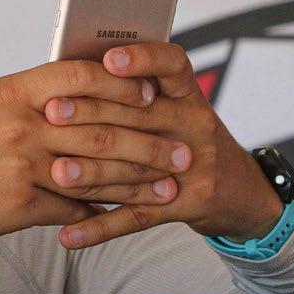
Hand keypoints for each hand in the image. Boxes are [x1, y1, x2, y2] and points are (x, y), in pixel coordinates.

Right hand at [0, 59, 190, 243]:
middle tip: (181, 148)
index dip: (123, 84)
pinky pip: (73, 209)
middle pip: (102, 128)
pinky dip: (101, 213)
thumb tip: (70, 89)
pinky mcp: (19, 207)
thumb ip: (28, 93)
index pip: (82, 77)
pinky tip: (125, 214)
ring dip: (138, 181)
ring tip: (168, 186)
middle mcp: (23, 126)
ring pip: (96, 173)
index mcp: (14, 92)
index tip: (153, 93)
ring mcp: (22, 168)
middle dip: (149, 142)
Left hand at [43, 42, 283, 249]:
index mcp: (188, 95)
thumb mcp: (176, 106)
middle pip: (141, 116)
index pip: (171, 65)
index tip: (108, 59)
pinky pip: (137, 217)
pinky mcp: (184, 205)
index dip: (142, 59)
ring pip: (135, 168)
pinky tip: (70, 234)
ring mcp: (193, 167)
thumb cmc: (188, 137)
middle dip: (92, 113)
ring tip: (56, 173)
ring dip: (92, 173)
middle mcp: (194, 125)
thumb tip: (69, 76)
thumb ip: (133, 93)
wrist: (241, 190)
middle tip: (52, 111)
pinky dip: (100, 227)